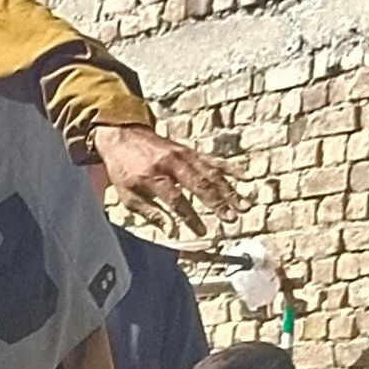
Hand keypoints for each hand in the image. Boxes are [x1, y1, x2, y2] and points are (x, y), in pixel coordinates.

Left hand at [95, 124, 239, 238]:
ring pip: (212, 173)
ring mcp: (184, 156)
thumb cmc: (124, 169)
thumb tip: (173, 232)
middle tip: (232, 219)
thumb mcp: (128, 195)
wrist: (122, 135)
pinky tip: (246, 178)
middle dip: (218, 203)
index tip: (202, 231)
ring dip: (229, 191)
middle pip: (200, 185)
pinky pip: (214, 161)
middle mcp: (172, 164)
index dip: (191, 217)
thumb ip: (151, 213)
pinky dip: (231, 169)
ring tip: (244, 206)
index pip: (177, 200)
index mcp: (153, 176)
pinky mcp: (191, 152)